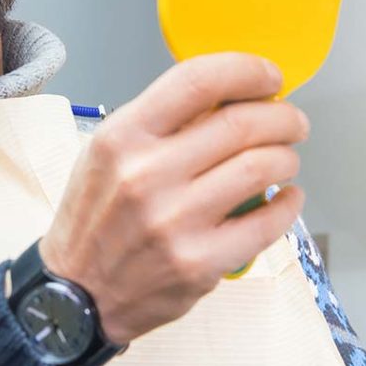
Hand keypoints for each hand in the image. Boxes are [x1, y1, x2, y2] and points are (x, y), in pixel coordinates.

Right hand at [39, 53, 307, 344]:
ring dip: (287, 157)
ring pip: (263, 167)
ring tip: (284, 159)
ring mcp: (175, 221)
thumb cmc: (94, 218)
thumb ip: (158, 125)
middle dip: (282, 117)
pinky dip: (288, 204)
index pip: (197, 81)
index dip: (246, 71)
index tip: (268, 76)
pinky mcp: (200, 262)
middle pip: (242, 123)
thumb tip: (229, 99)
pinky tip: (286, 197)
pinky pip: (268, 222)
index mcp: (122, 137)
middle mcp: (147, 174)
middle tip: (291, 122)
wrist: (74, 294)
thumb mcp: (106, 155)